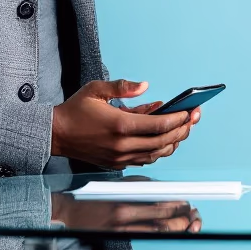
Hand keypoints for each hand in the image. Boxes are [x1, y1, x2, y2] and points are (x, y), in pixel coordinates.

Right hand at [51, 192, 201, 233]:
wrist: (70, 211)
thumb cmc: (96, 193)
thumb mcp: (121, 182)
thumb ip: (144, 186)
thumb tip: (167, 191)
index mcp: (127, 195)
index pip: (161, 202)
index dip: (179, 205)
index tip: (190, 203)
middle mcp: (126, 212)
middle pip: (164, 220)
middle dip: (184, 219)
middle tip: (194, 214)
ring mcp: (122, 227)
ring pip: (159, 231)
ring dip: (179, 227)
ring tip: (190, 223)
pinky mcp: (119, 235)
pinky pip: (147, 235)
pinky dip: (164, 233)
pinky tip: (173, 230)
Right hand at [52, 80, 200, 169]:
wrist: (57, 134)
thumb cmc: (75, 111)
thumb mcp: (97, 90)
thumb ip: (123, 87)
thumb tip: (145, 86)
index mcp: (120, 125)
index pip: (159, 126)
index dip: (179, 119)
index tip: (190, 111)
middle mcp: (122, 145)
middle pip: (163, 142)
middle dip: (183, 130)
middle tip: (193, 118)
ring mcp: (120, 157)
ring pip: (157, 154)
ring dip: (173, 142)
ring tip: (183, 129)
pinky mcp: (117, 164)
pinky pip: (145, 159)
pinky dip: (158, 150)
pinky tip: (164, 139)